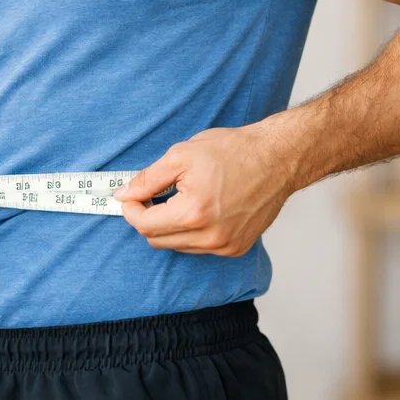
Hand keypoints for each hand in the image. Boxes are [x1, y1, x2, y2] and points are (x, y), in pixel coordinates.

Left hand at [115, 123, 297, 256]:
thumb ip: (148, 179)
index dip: (131, 209)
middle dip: (147, 218)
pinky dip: (191, 232)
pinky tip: (201, 208)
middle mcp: (211, 237)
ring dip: (169, 226)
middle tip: (151, 194)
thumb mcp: (181, 155)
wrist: (277, 158)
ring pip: (178, 245)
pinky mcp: (237, 248)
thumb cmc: (233, 151)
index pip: (145, 226)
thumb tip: (123, 194)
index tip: (130, 195)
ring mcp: (226, 246)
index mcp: (194, 214)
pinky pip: (199, 247)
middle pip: (158, 240)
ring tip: (180, 198)